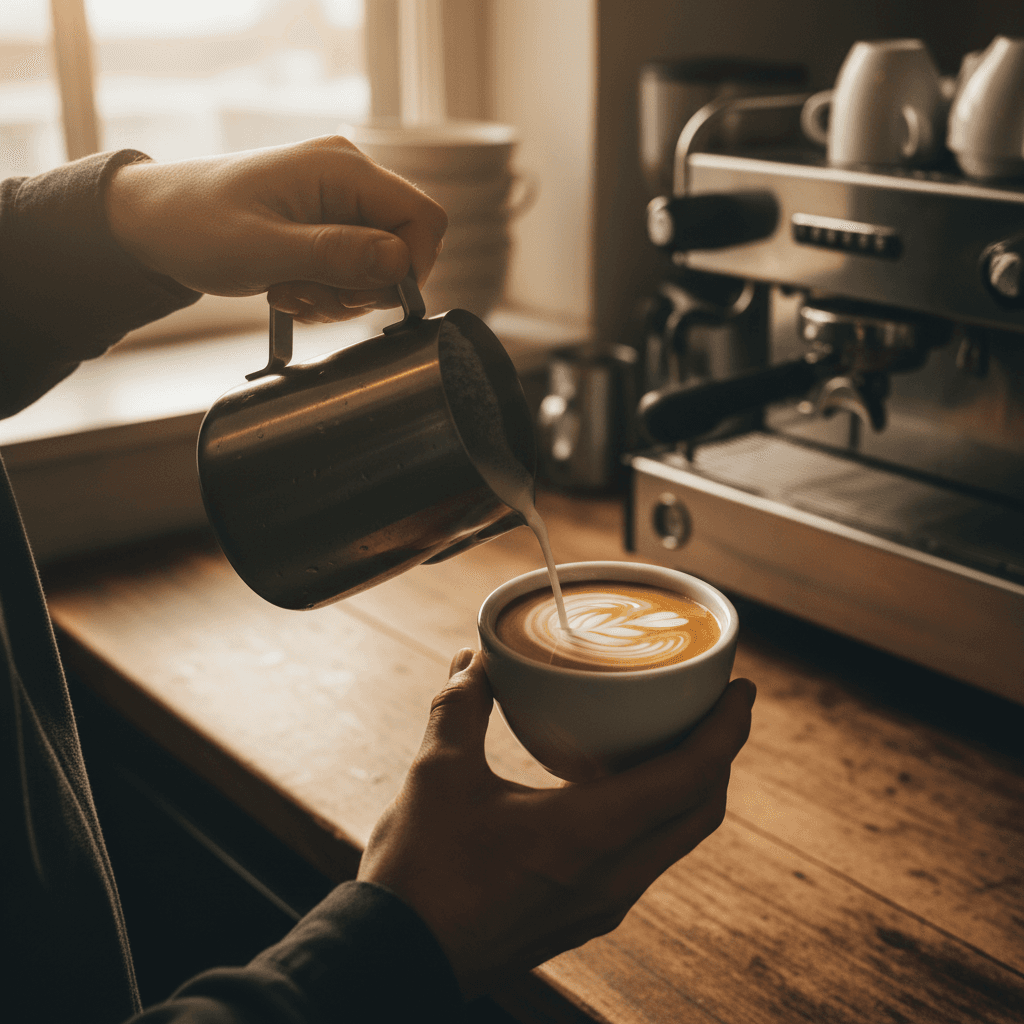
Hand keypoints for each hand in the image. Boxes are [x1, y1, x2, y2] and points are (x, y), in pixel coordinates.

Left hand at [104, 136, 446, 321]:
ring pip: (379, 268)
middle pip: (404, 248)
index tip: (368, 299)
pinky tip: (290, 292)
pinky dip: (328, 295)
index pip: (423, 218)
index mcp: (342, 169)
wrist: (150, 223)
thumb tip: (399, 262)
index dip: (412, 267)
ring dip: (341, 297)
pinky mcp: (326, 228)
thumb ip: (334, 254)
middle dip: (366, 289)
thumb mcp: (263, 249)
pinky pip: (354, 272)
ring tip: (290, 294)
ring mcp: (338, 204)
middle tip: (314, 300)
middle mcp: (349, 180)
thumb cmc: (194, 225)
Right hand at [357, 649, 754, 999]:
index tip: (743, 690)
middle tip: (717, 706)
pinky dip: (659, 815)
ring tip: (676, 737)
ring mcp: (602, 903)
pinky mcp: (584, 916)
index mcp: (588, 833)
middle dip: (720, 754)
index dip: (726, 730)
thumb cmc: (419, 872)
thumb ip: (461, 707)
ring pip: (677, 840)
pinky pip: (647, 858)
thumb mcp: (438, 774)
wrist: (396, 959)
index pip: (689, 778)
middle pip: (700, 811)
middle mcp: (611, 875)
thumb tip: (475, 662)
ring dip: (692, 788)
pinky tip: (625, 788)